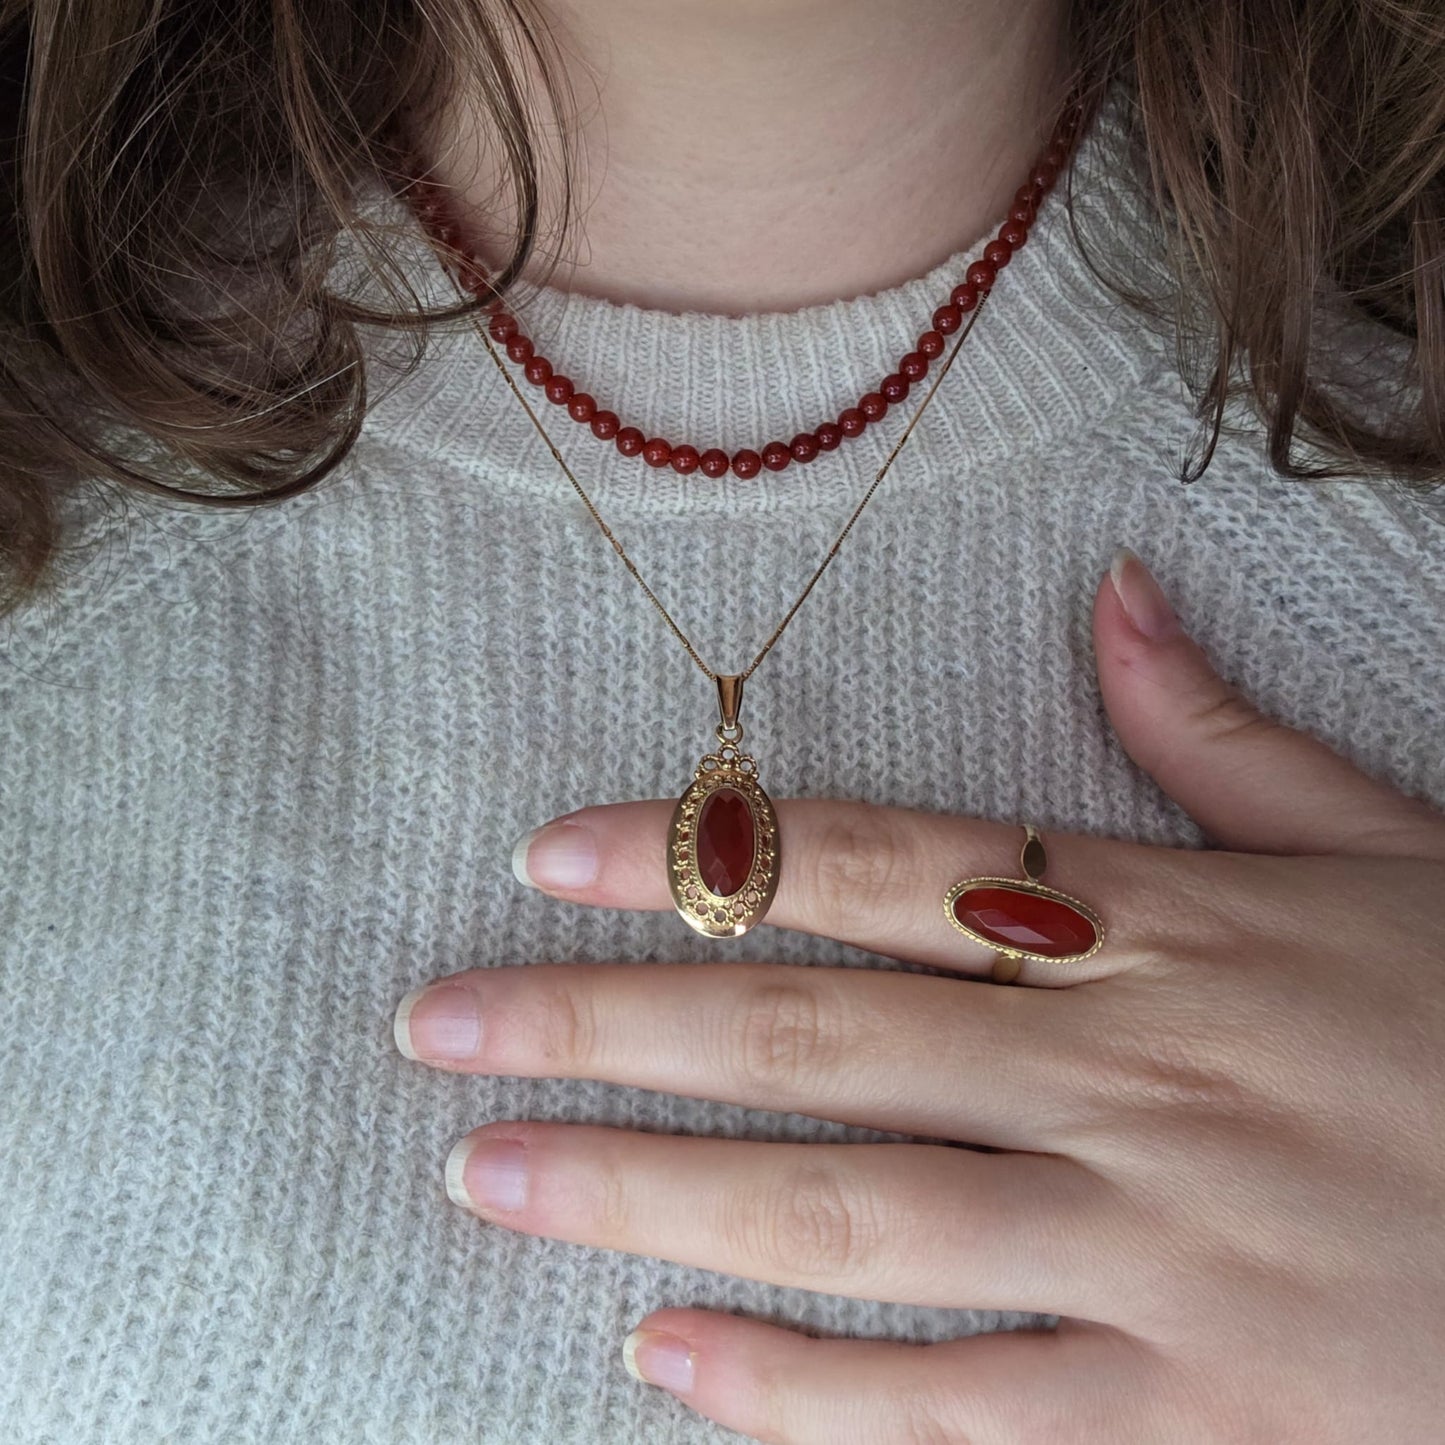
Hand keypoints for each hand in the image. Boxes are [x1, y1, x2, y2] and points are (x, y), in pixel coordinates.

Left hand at [392, 549, 1444, 1444]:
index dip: (700, 855)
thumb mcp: (1389, 849)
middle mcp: (1139, 1071)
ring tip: (489, 1176)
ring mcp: (1165, 1249)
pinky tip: (662, 1363)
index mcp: (1173, 923)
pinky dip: (806, 1395)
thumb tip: (1115, 594)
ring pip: (853, 1217)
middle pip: (816, 1037)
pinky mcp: (1207, 1413)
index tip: (544, 856)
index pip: (882, 865)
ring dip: (649, 1196)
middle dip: (605, 1024)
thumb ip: (1224, 736)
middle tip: (437, 1023)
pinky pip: (968, 1407)